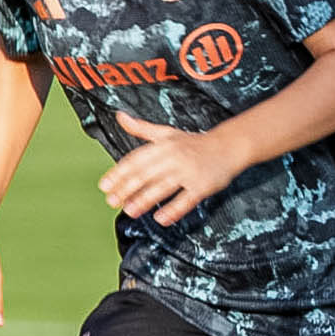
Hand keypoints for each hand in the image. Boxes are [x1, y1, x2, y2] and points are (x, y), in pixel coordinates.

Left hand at [100, 113, 249, 225]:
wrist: (229, 146)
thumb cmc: (194, 142)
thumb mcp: (167, 133)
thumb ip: (141, 128)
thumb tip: (119, 116)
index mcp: (163, 145)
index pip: (136, 160)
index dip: (119, 173)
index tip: (104, 186)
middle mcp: (174, 157)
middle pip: (145, 174)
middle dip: (126, 189)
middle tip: (112, 201)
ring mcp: (189, 172)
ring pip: (163, 188)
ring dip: (144, 200)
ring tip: (130, 211)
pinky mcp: (203, 186)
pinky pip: (186, 200)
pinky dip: (173, 210)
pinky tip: (160, 219)